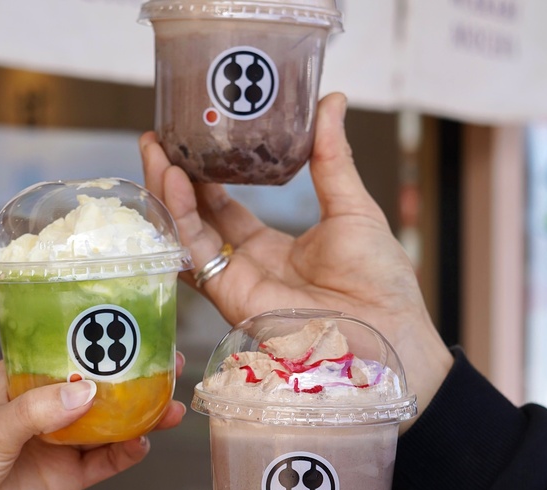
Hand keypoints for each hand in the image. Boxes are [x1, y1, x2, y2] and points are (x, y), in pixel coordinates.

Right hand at [139, 93, 453, 423]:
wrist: (390, 332)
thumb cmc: (381, 280)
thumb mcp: (352, 207)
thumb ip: (330, 158)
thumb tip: (331, 100)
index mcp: (273, 246)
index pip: (224, 205)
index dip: (204, 175)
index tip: (189, 140)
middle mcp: (247, 264)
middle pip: (196, 219)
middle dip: (174, 179)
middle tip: (157, 139)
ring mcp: (236, 283)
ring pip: (186, 235)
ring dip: (167, 193)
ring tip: (156, 151)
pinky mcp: (231, 297)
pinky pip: (196, 255)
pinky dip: (180, 219)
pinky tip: (174, 183)